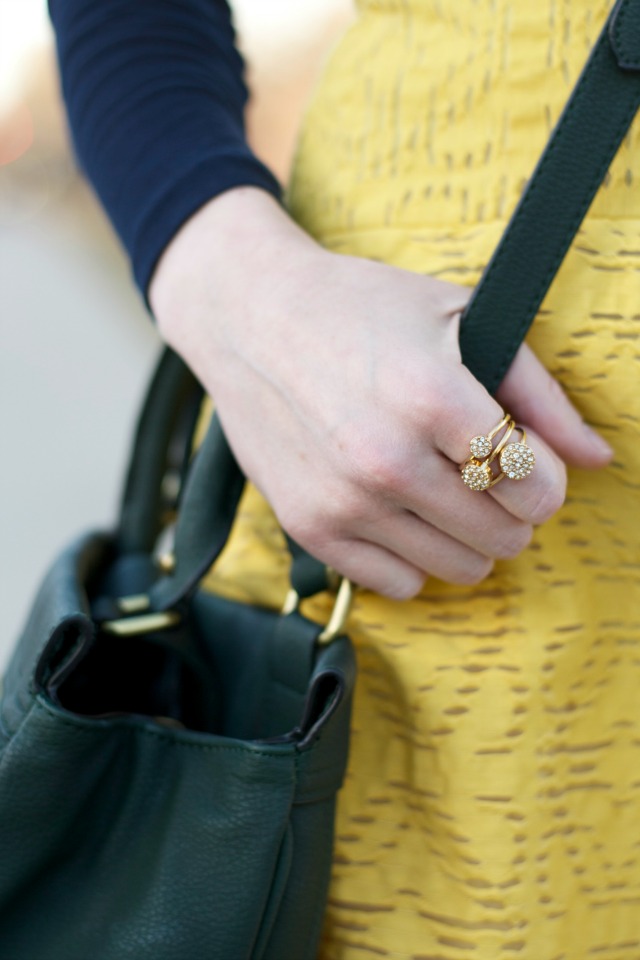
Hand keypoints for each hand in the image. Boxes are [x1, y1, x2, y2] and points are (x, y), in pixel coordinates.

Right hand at [150, 188, 612, 598]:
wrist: (249, 318)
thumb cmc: (359, 308)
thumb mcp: (459, 319)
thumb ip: (539, 391)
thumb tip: (599, 457)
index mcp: (432, 396)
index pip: (537, 488)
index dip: (545, 478)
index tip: (522, 457)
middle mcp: (386, 459)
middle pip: (506, 536)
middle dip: (510, 509)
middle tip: (481, 471)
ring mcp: (344, 500)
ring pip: (460, 569)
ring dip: (468, 538)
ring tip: (443, 491)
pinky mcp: (310, 528)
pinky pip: (399, 585)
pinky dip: (413, 558)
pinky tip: (399, 511)